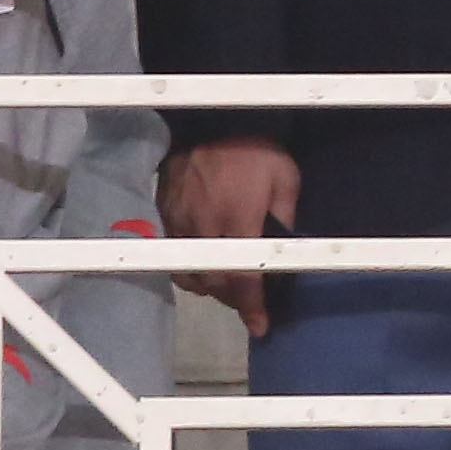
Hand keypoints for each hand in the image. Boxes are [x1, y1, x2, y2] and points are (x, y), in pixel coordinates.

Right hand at [159, 139, 300, 336]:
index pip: (243, 277)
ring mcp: (178, 226)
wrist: (204, 123)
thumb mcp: (285, 175)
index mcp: (236, 218)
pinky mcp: (163, 220)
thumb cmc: (252, 148)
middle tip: (253, 307)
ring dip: (215, 290)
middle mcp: (203, 229)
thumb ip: (286, 213)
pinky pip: (176, 261)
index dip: (252, 307)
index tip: (260, 326)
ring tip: (234, 289)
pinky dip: (192, 274)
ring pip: (194, 277)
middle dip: (235, 301)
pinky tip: (207, 270)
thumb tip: (287, 247)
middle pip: (216, 284)